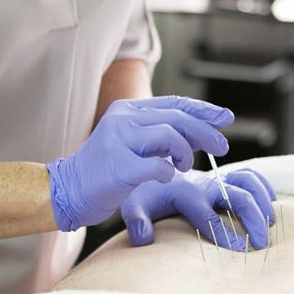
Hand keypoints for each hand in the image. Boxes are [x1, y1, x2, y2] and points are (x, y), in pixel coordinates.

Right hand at [47, 96, 233, 230]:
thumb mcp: (132, 142)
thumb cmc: (105, 171)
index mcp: (127, 110)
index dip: (204, 110)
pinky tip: (166, 178)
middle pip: (177, 117)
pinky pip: (158, 166)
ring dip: (186, 153)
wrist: (67, 190)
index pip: (175, 103)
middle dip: (206, 131)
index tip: (226, 118)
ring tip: (183, 167)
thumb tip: (202, 131)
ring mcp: (118, 141)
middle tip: (222, 147)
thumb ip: (160, 134)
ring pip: (170, 135)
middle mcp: (123, 119)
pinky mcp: (118, 167)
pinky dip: (169, 173)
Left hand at [120, 168, 276, 250]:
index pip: (207, 215)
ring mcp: (217, 179)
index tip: (241, 249)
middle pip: (236, 197)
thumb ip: (137, 222)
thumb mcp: (133, 206)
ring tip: (270, 224)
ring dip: (262, 201)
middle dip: (252, 219)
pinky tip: (271, 203)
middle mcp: (204, 184)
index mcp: (185, 193)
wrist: (151, 167)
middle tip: (262, 243)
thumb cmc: (144, 193)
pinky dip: (263, 185)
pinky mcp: (224, 176)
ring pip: (248, 181)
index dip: (224, 232)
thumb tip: (142, 240)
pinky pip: (249, 175)